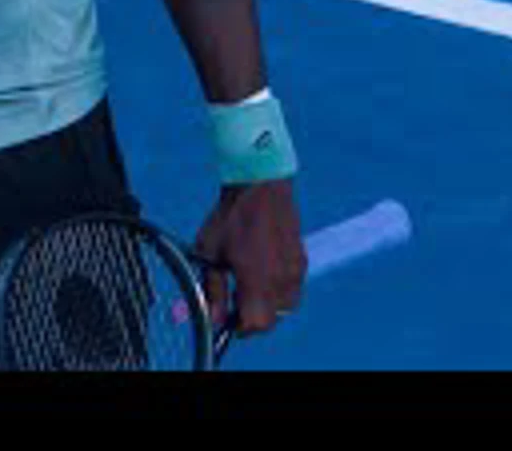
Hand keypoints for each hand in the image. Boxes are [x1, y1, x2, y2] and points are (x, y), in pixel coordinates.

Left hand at [191, 179, 305, 338]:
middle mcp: (282, 281)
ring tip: (247, 283)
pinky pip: (292, 288)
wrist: (261, 184)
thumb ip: (212, 288)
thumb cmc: (231, 216)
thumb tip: (213, 318)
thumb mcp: (210, 252)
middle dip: (251, 317)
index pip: (255, 325)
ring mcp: (295, 271)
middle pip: (270, 320)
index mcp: (258, 280)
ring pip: (284, 307)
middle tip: (233, 299)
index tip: (225, 317)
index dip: (238, 327)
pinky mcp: (301, 261)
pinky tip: (261, 269)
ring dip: (266, 305)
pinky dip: (277, 289)